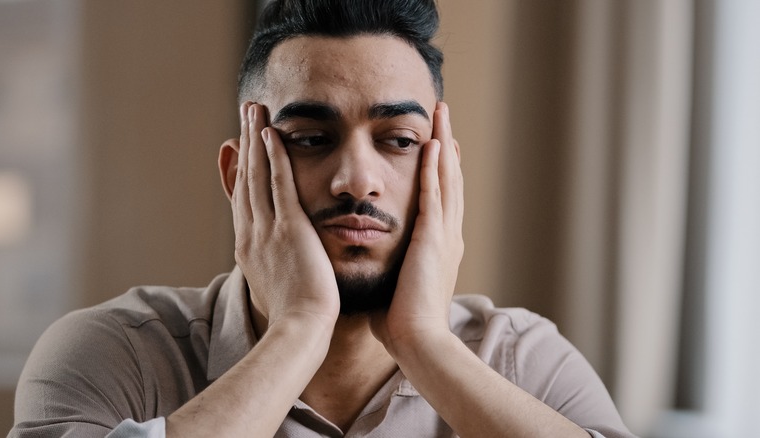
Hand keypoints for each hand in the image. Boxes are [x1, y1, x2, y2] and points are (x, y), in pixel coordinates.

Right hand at [229, 102, 340, 327]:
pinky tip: (272, 132)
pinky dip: (274, 156)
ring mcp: (266, 229)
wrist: (300, 331)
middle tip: (243, 114)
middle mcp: (250, 234)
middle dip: (244, 145)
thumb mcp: (276, 292)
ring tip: (254, 108)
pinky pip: (279, 183)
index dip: (239, 170)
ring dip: (254, 139)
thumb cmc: (296, 320)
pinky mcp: (288, 227)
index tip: (239, 146)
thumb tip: (277, 268)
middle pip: (244, 180)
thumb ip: (276, 272)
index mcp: (248, 250)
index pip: (242, 201)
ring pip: (257, 175)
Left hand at [371, 102, 463, 350]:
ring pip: (447, 179)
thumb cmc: (402, 323)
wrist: (417, 343)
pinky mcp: (435, 240)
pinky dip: (436, 169)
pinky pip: (436, 195)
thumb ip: (388, 269)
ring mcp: (444, 236)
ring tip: (443, 115)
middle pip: (449, 180)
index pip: (440, 198)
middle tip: (445, 117)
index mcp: (438, 247)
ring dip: (444, 144)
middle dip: (446, 146)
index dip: (441, 169)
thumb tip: (367, 264)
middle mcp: (447, 235)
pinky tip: (435, 144)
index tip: (437, 145)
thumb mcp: (396, 286)